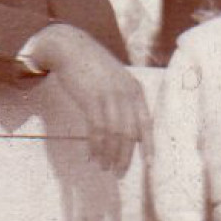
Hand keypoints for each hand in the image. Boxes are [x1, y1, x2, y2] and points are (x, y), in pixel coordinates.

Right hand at [28, 23, 152, 175]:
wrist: (70, 48)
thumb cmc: (92, 66)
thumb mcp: (116, 80)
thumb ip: (125, 102)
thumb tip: (131, 133)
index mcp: (135, 90)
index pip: (147, 123)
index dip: (149, 146)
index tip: (150, 165)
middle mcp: (126, 93)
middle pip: (130, 133)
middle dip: (126, 157)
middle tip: (119, 172)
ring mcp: (109, 96)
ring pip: (114, 135)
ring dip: (109, 155)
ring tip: (104, 167)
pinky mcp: (91, 99)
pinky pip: (97, 130)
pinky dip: (95, 146)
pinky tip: (92, 156)